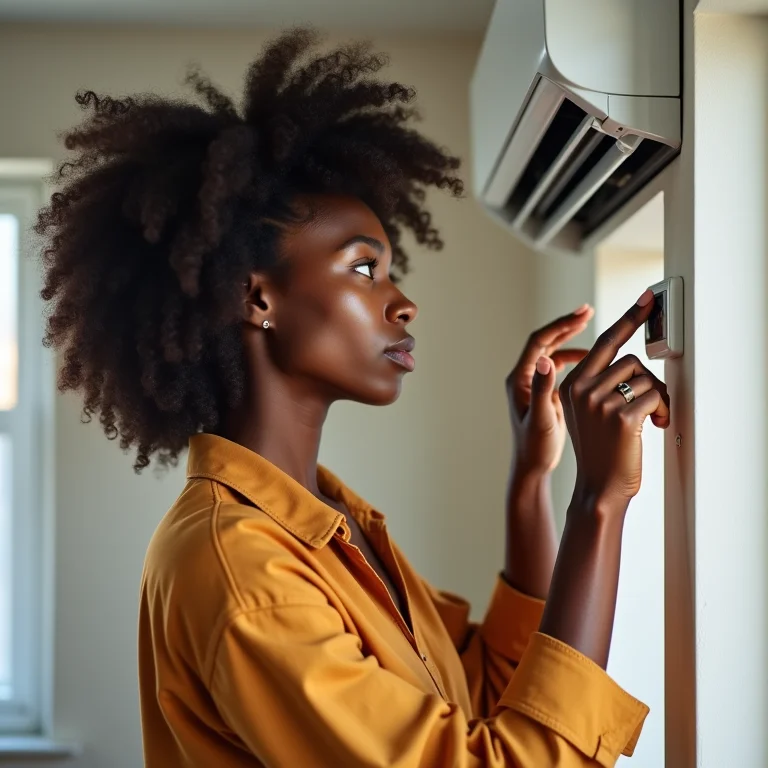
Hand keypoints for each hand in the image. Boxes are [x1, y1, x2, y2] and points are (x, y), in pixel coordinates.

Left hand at [507, 305, 592, 473]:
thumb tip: (547, 362)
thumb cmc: (535, 448)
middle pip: (546, 342)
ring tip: (592, 329)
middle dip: (567, 326)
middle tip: (589, 312)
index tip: (584, 314)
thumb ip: (543, 391)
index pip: (541, 341)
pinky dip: (575, 358)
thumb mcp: (542, 419)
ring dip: (571, 340)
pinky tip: (593, 360)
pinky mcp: (545, 394)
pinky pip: (560, 367)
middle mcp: (525, 378)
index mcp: (520, 379)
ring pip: (553, 353)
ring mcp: (534, 385)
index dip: (562, 325)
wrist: (532, 468)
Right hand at [556, 290, 670, 512]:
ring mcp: (599, 403)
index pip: (606, 342)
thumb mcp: (589, 412)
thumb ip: (601, 382)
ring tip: (649, 417)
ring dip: (656, 396)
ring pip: (645, 377)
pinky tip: (653, 425)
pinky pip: (655, 396)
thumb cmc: (601, 450)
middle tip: (657, 393)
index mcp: (571, 384)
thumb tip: (631, 359)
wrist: (599, 488)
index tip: (648, 298)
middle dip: (648, 379)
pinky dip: (661, 410)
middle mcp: (580, 389)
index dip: (630, 318)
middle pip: (630, 359)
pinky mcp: (621, 417)